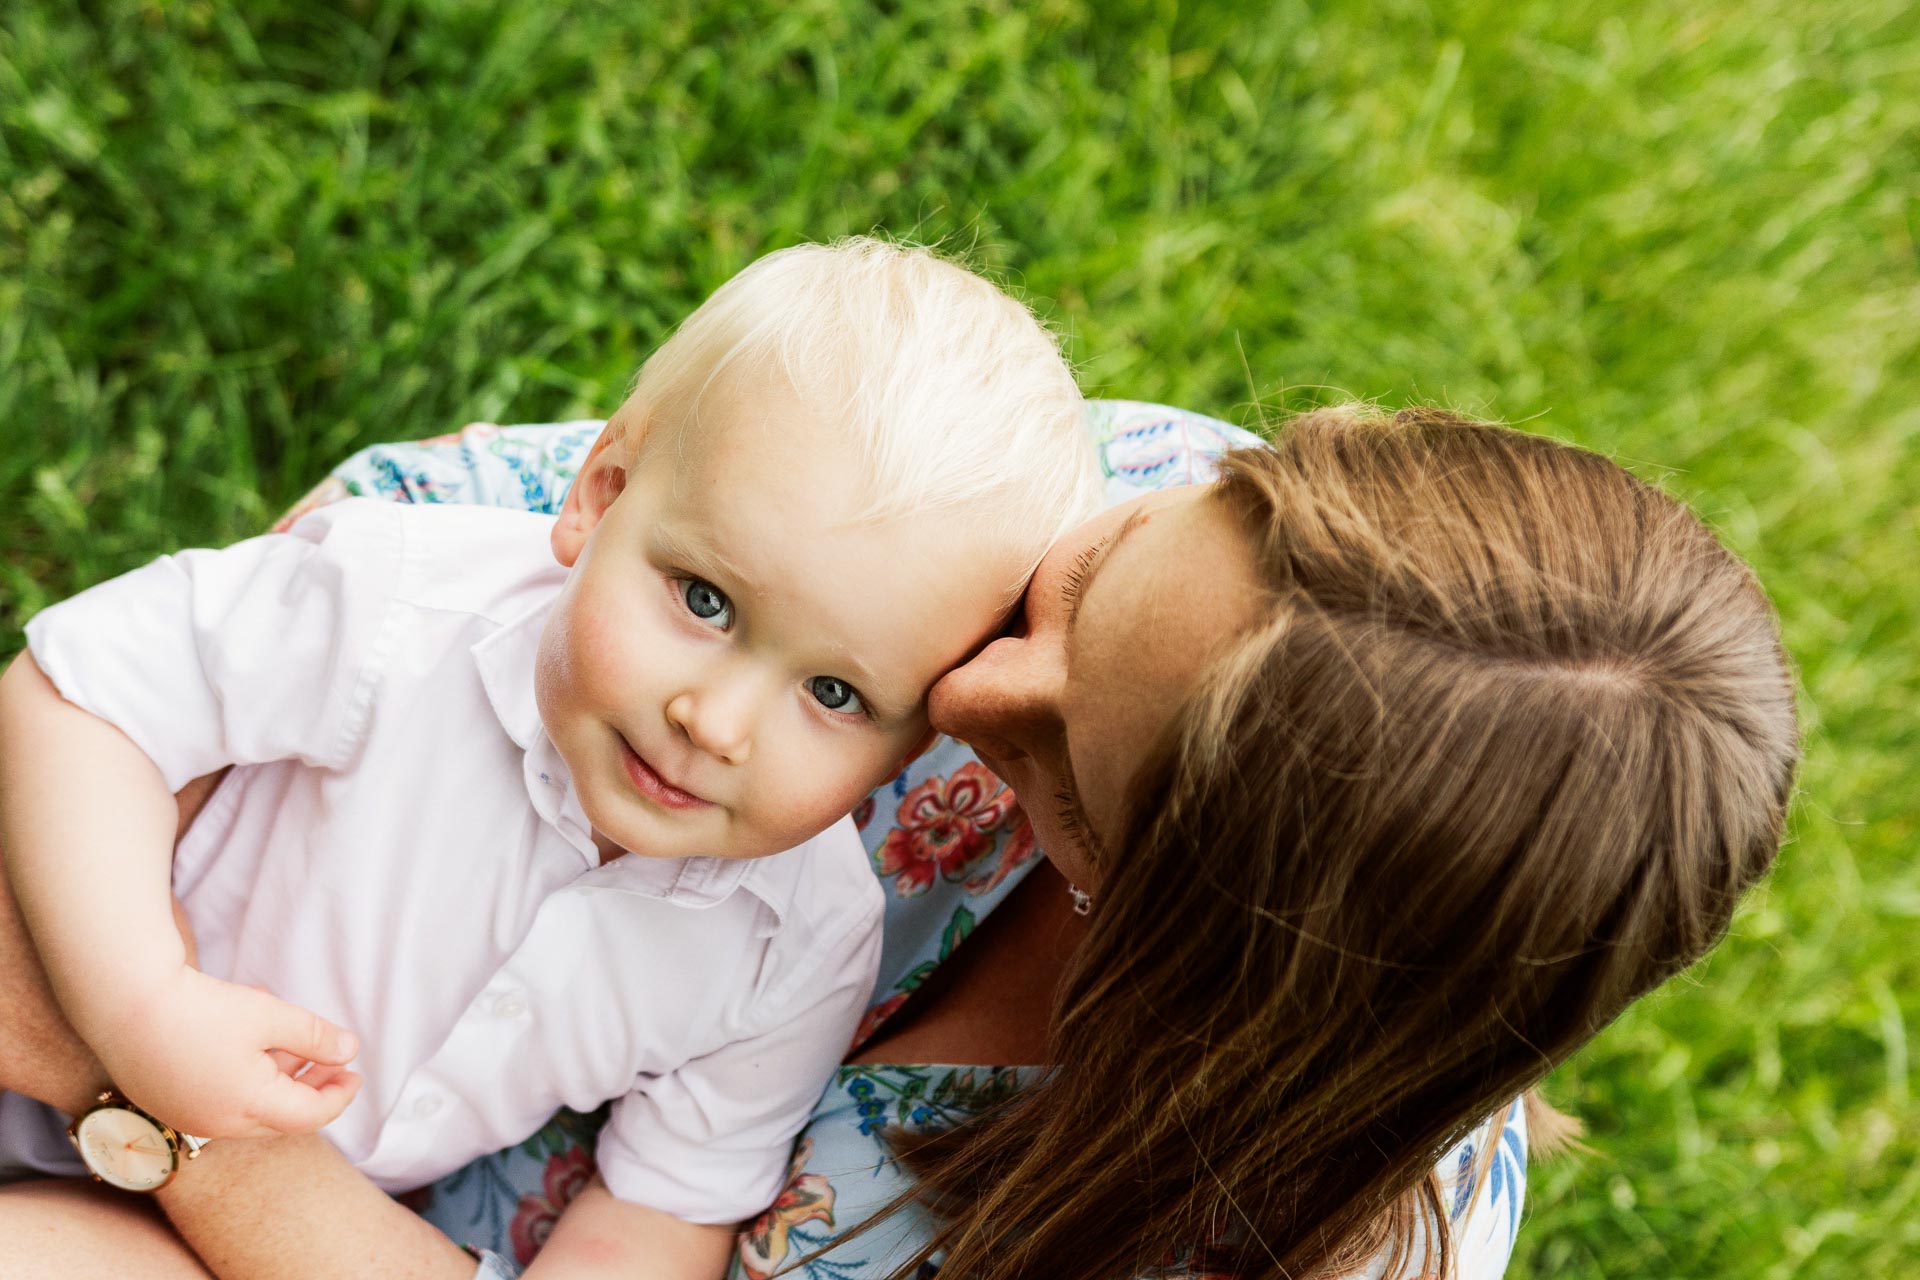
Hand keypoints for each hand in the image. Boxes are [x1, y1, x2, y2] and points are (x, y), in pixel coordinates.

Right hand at [91, 965, 361, 1138]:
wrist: (123, 1001)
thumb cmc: (201, 1008)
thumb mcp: (270, 1016)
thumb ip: (315, 1036)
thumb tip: (350, 1051)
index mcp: (247, 1108)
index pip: (309, 1116)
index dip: (338, 1096)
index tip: (356, 1073)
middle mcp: (215, 1123)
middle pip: (279, 1117)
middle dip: (311, 1089)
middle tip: (334, 1063)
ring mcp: (185, 1115)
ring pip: (247, 1106)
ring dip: (277, 1078)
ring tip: (295, 1045)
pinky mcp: (164, 1099)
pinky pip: (217, 1096)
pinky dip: (244, 1074)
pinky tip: (251, 1038)